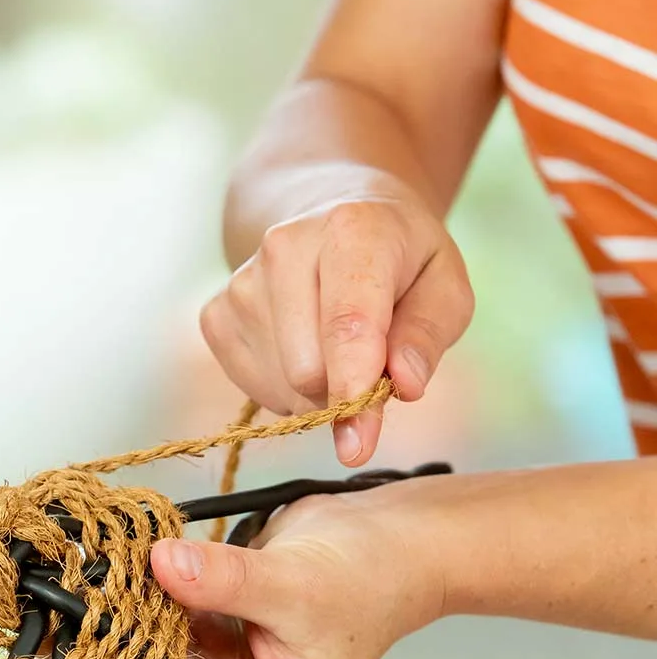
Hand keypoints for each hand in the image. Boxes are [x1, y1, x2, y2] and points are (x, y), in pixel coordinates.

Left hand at [150, 486, 440, 658]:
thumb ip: (223, 580)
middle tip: (120, 605)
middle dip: (143, 654)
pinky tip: (145, 570)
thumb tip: (165, 563)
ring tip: (130, 580)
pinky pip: (168, 624)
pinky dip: (156, 598)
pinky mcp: (217, 634)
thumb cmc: (366, 583)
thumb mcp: (292, 586)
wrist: (389, 538)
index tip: (125, 657)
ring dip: (143, 622)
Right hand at [201, 166, 473, 466]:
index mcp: (352, 229)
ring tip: (335, 349)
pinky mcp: (216, 315)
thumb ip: (428, 335)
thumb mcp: (443, 285)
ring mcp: (241, 282)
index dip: (353, 390)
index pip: (347, 325)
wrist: (329, 212)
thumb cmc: (398, 260)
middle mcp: (285, 248)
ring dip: (317, 394)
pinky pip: (254, 390)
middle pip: (308, 372)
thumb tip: (405, 385)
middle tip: (372, 367)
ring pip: (281, 389)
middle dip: (344, 392)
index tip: (358, 445)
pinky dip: (285, 392)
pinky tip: (302, 351)